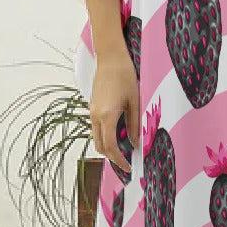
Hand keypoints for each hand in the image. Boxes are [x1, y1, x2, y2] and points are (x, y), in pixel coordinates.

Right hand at [90, 52, 139, 172]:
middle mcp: (96, 116)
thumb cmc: (125, 76)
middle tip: (126, 163)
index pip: (110, 147)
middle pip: (100, 146)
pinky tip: (118, 135)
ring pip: (96, 138)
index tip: (128, 167)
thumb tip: (134, 143)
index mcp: (107, 116)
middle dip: (112, 157)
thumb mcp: (134, 101)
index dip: (119, 160)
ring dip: (108, 147)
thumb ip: (133, 124)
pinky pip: (96, 128)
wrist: (110, 58)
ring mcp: (92, 111)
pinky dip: (105, 137)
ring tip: (124, 151)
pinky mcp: (92, 107)